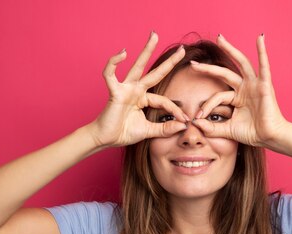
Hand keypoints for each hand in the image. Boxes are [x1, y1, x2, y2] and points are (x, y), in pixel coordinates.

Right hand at [89, 32, 189, 147]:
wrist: (105, 139)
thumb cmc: (123, 132)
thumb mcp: (149, 131)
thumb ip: (165, 129)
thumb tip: (183, 126)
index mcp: (143, 99)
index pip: (164, 100)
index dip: (175, 110)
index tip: (185, 120)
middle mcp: (136, 91)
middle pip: (155, 73)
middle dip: (169, 62)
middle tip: (182, 50)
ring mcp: (126, 89)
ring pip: (138, 66)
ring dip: (146, 50)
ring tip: (154, 35)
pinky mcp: (115, 92)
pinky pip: (111, 74)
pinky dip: (114, 63)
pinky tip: (122, 53)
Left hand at [189, 34, 287, 147]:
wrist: (269, 138)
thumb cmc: (252, 133)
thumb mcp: (227, 130)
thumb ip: (212, 127)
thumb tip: (195, 123)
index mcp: (236, 97)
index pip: (217, 96)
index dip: (207, 105)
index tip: (198, 117)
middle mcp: (245, 88)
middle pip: (224, 72)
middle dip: (209, 68)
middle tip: (194, 63)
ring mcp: (254, 85)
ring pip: (241, 63)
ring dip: (230, 50)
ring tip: (220, 38)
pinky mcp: (265, 85)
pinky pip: (264, 66)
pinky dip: (262, 52)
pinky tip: (260, 38)